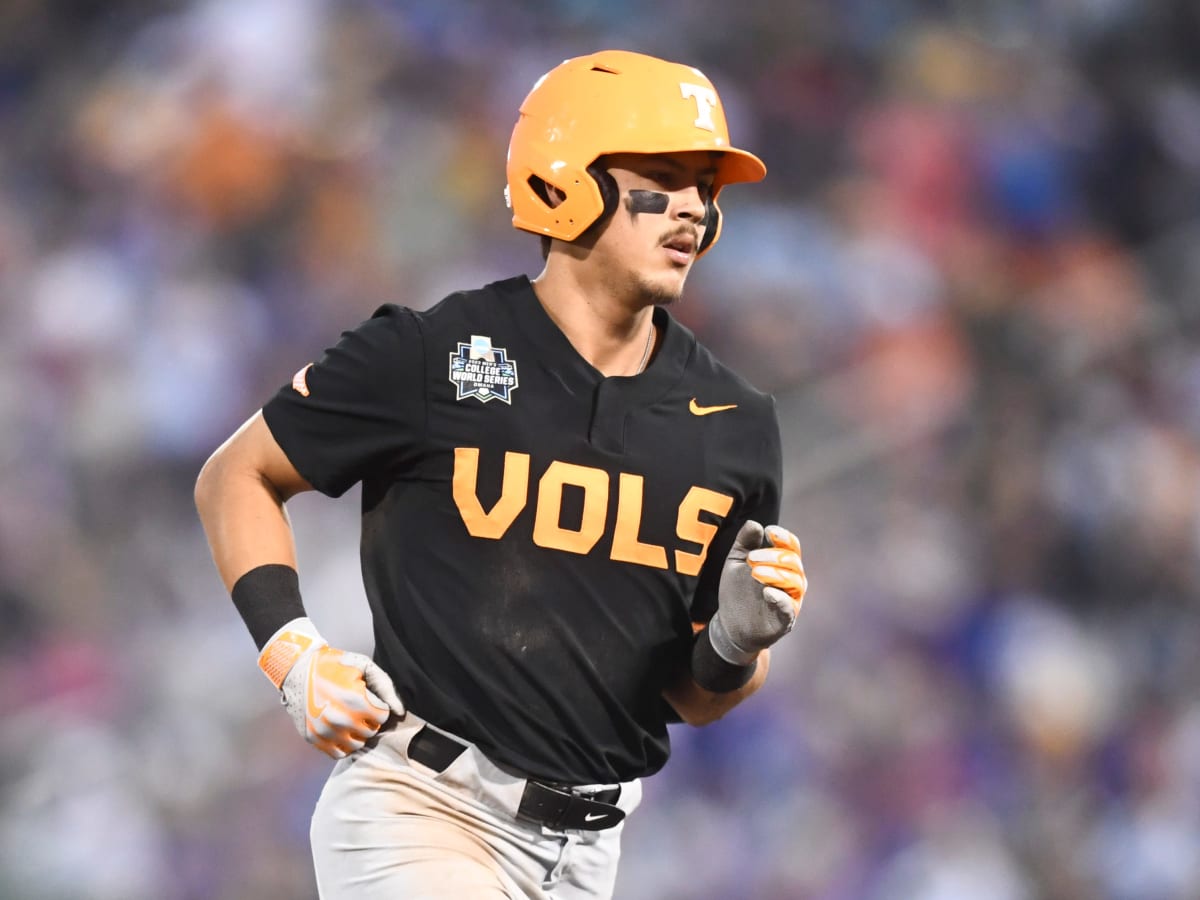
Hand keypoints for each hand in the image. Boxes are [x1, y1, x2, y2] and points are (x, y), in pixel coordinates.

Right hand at [258, 618, 404, 758]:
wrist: (297, 669)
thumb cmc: (334, 665)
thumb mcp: (363, 666)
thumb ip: (385, 688)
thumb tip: (399, 712)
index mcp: (354, 700)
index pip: (383, 717)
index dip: (379, 707)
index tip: (370, 700)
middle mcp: (340, 719)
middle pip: (371, 731)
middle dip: (370, 720)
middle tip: (360, 708)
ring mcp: (325, 731)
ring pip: (356, 744)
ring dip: (357, 733)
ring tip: (350, 718)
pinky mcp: (313, 738)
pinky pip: (338, 753)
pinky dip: (343, 744)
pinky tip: (340, 730)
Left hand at [708, 521, 806, 664]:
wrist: (730, 624)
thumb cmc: (738, 590)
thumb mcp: (736, 562)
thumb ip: (744, 542)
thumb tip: (754, 524)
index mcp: (782, 564)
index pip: (791, 546)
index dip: (783, 537)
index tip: (769, 532)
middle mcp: (792, 580)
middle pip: (792, 562)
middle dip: (772, 555)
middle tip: (751, 558)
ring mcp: (791, 600)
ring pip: (795, 582)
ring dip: (776, 573)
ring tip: (755, 572)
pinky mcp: (785, 620)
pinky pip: (789, 607)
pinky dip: (781, 598)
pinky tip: (767, 592)